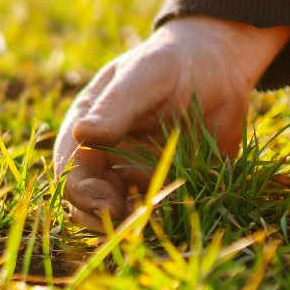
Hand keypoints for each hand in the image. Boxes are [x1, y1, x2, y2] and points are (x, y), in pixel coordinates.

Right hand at [55, 16, 289, 228]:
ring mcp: (133, 178)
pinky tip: (178, 217)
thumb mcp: (143, 77)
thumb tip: (82, 133)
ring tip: (154, 221)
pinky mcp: (165, 189)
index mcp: (86, 132)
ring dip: (131, 226)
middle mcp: (104, 161)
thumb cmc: (169, 63)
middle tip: (129, 220)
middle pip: (87, 204)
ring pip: (119, 217)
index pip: (71, 173)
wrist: (218, 69)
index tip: (106, 204)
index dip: (82, 193)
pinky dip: (163, 222)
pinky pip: (158, 215)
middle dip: (101, 219)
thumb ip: (116, 107)